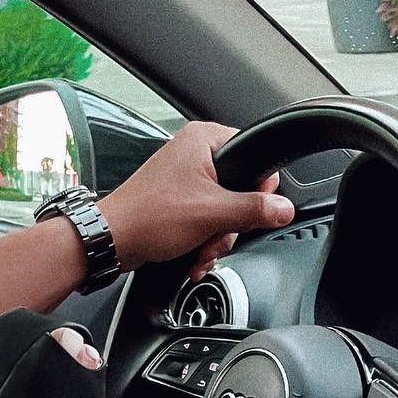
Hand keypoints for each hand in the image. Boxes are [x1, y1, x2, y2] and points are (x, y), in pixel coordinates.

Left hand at [101, 122, 293, 274]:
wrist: (115, 240)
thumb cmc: (150, 216)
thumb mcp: (212, 213)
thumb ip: (253, 210)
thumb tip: (283, 208)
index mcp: (204, 140)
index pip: (253, 155)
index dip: (258, 188)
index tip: (251, 210)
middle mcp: (195, 154)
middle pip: (240, 191)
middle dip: (230, 225)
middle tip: (216, 236)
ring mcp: (186, 179)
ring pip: (224, 211)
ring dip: (216, 239)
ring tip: (200, 250)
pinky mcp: (179, 202)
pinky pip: (206, 221)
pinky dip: (203, 242)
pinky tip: (194, 256)